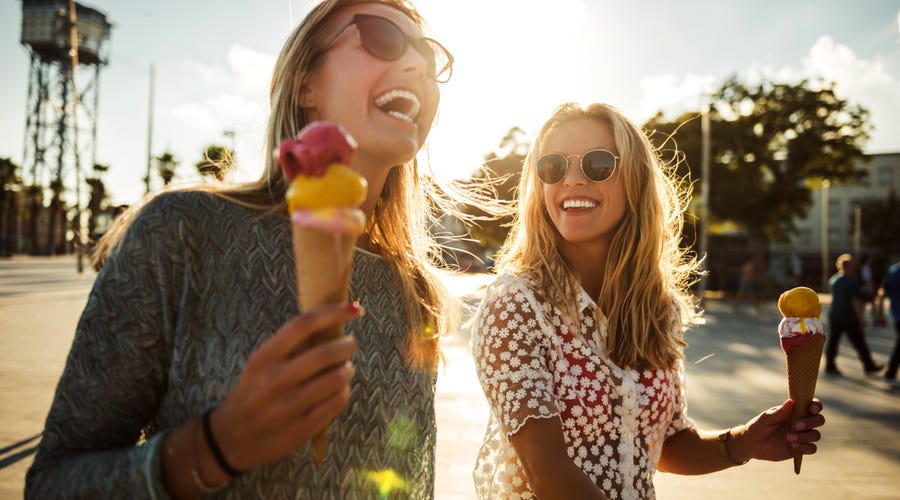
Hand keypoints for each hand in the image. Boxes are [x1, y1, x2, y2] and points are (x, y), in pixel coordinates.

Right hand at [210, 302, 360, 471]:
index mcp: (263, 358)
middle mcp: (274, 381)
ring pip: (336, 379)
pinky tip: (339, 391)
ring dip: (347, 370)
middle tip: (349, 345)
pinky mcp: (300, 429)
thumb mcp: (260, 366)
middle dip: (347, 345)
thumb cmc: (252, 394)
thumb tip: (332, 323)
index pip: (303, 324)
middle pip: (326, 353)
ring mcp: (288, 407)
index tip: (354, 309)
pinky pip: (336, 403)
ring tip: (344, 369)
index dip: (333, 313)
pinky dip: (344, 392)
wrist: (230, 440)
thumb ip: (290, 347)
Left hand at [735, 399, 824, 461]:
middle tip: (795, 425)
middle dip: (811, 422)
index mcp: (795, 411)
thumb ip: (779, 412)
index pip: (812, 405)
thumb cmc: (759, 426)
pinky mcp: (801, 448)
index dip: (816, 406)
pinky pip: (812, 448)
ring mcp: (803, 435)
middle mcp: (802, 422)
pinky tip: (793, 446)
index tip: (811, 408)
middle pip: (819, 420)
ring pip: (816, 435)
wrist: (752, 444)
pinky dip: (805, 447)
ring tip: (788, 437)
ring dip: (805, 436)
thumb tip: (791, 401)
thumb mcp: (766, 418)